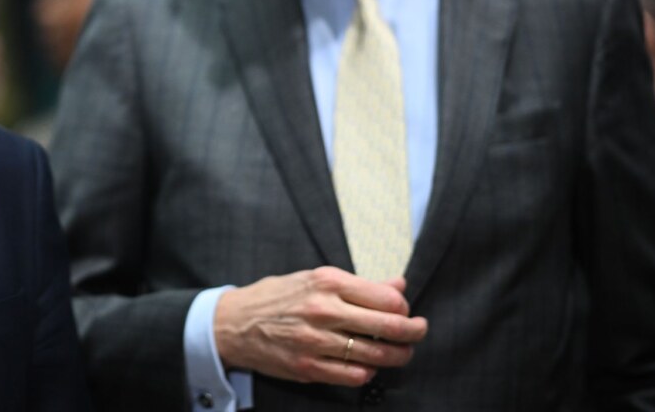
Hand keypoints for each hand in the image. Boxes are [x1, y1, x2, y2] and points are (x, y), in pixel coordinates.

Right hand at [214, 267, 426, 386]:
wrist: (234, 322)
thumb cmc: (278, 297)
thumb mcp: (316, 278)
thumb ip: (360, 285)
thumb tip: (398, 287)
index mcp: (327, 282)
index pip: (385, 299)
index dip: (403, 307)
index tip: (406, 310)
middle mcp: (323, 310)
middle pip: (387, 327)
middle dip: (413, 332)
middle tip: (420, 332)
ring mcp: (315, 342)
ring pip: (375, 355)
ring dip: (397, 356)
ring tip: (401, 353)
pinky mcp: (308, 368)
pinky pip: (353, 376)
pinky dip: (367, 372)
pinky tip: (368, 366)